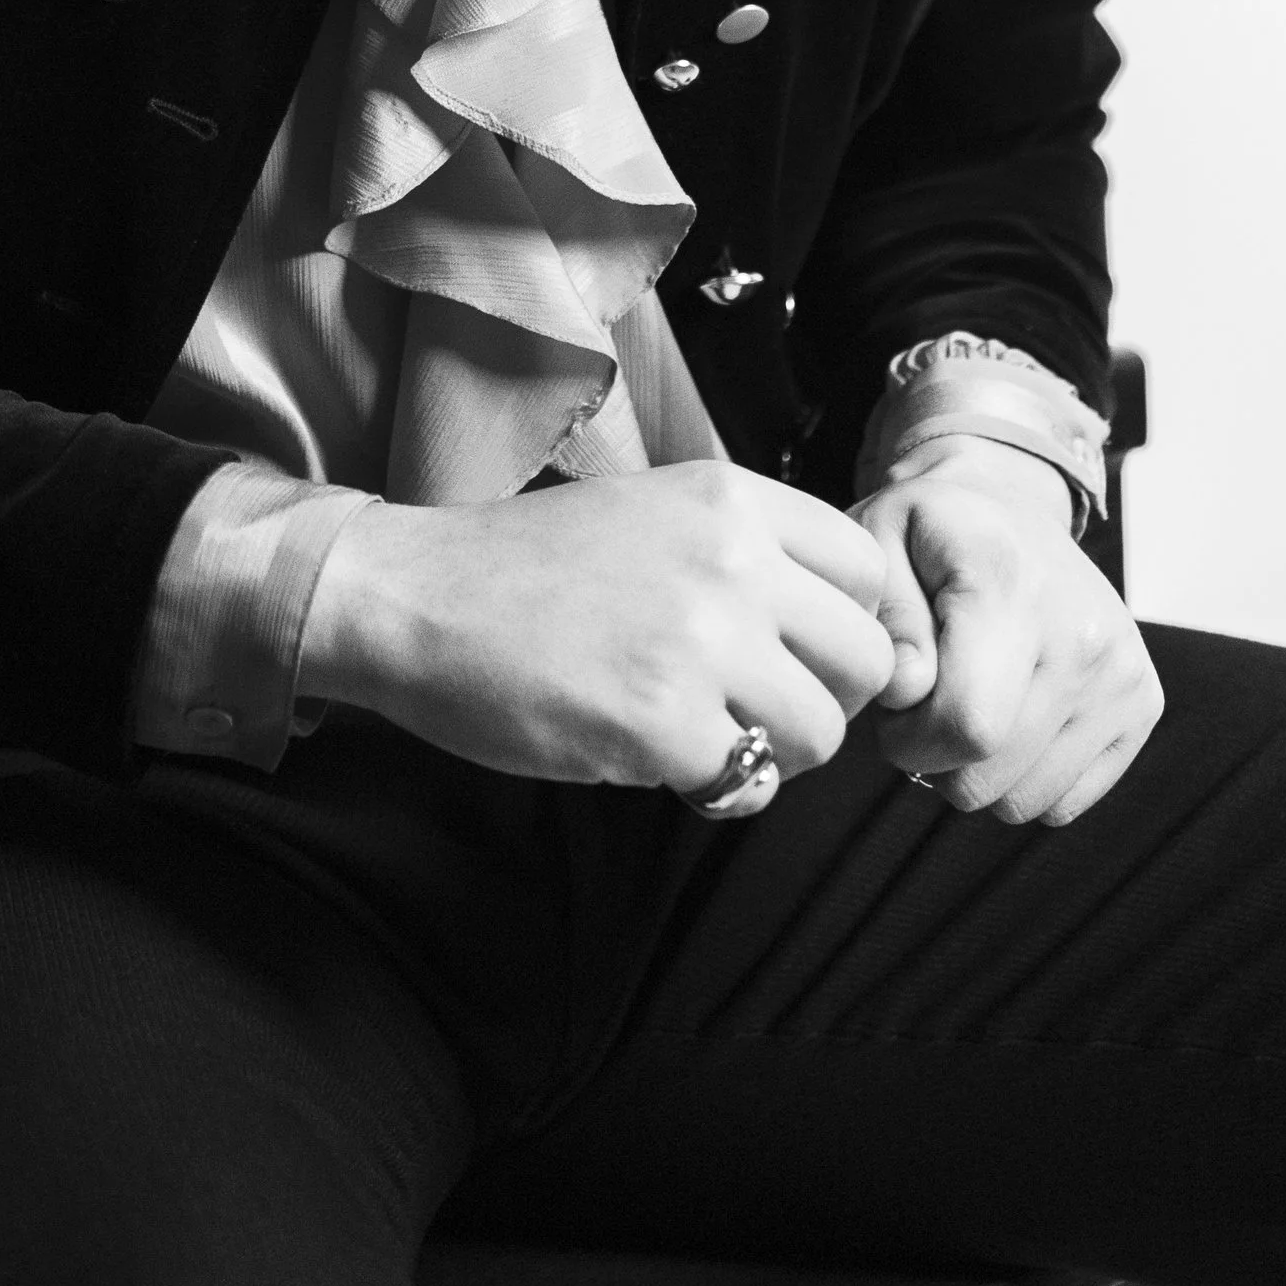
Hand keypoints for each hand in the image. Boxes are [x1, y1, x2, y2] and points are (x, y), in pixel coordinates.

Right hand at [299, 461, 898, 797]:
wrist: (418, 600)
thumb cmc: (528, 565)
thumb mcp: (651, 511)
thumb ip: (744, 552)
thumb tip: (840, 630)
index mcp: (729, 498)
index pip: (867, 571)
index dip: (848, 627)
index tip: (809, 655)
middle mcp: (731, 560)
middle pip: (866, 658)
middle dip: (825, 699)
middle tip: (763, 709)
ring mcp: (701, 643)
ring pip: (823, 731)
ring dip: (776, 752)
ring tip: (712, 736)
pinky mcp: (663, 724)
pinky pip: (747, 781)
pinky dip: (716, 788)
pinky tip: (662, 759)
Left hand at [857, 441, 1162, 825]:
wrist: (1012, 510)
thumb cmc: (929, 536)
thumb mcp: (877, 542)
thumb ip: (885, 618)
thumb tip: (909, 689)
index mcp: (1011, 585)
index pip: (967, 726)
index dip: (908, 739)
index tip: (897, 700)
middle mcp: (1084, 632)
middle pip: (987, 779)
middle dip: (933, 755)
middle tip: (929, 694)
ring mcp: (1122, 673)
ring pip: (1023, 803)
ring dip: (978, 770)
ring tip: (969, 698)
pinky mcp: (1142, 704)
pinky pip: (1062, 803)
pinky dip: (1023, 776)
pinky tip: (1011, 714)